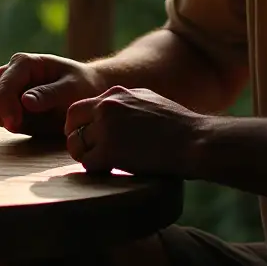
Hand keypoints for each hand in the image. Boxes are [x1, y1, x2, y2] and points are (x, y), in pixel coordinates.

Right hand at [0, 52, 103, 136]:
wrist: (88, 90)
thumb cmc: (83, 86)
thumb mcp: (72, 89)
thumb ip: (49, 94)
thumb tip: (25, 101)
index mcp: (23, 62)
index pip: (3, 84)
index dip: (5, 105)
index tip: (14, 125)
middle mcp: (11, 72)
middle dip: (1, 113)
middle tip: (17, 127)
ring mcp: (9, 87)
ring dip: (2, 118)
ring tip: (25, 124)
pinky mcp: (10, 102)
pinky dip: (6, 123)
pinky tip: (23, 125)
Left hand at [64, 86, 203, 175]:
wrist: (195, 140)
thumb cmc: (180, 125)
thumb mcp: (149, 100)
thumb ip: (129, 102)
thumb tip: (119, 109)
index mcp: (116, 93)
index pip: (83, 105)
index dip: (81, 122)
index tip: (86, 135)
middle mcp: (106, 106)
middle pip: (71, 120)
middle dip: (74, 135)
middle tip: (82, 150)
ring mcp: (106, 127)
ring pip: (76, 143)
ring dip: (83, 155)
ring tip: (96, 163)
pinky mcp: (110, 151)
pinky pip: (88, 162)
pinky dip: (94, 169)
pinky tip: (107, 172)